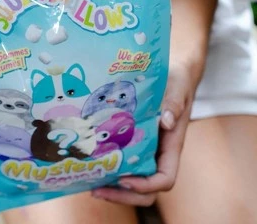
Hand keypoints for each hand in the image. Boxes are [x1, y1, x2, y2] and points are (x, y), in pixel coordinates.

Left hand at [92, 0, 219, 205]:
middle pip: (144, 187)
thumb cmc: (177, 80)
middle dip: (122, 192)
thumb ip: (174, 102)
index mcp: (171, 144)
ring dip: (111, 182)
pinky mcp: (132, 136)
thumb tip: (165, 122)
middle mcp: (157, 150)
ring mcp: (145, 146)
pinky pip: (122, 157)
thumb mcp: (177, 87)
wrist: (172, 71)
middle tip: (95, 189)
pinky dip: (107, 162)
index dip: (145, 185)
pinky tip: (88, 157)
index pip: (164, 178)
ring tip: (86, 179)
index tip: (124, 178)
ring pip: (131, 175)